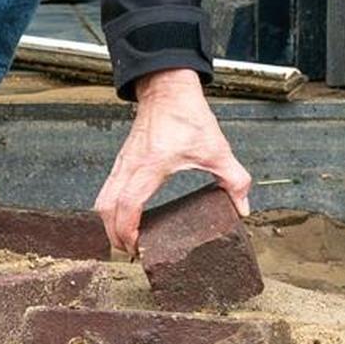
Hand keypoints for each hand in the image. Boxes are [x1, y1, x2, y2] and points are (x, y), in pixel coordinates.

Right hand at [94, 70, 251, 254]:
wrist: (168, 90)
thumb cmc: (187, 116)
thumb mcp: (217, 149)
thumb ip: (234, 179)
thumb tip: (242, 208)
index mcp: (150, 166)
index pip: (128, 204)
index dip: (127, 230)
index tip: (137, 248)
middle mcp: (129, 166)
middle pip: (106, 208)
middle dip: (114, 235)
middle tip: (131, 253)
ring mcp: (122, 163)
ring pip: (102, 200)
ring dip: (109, 223)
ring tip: (126, 240)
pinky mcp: (122, 161)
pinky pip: (107, 190)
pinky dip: (111, 209)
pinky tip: (126, 217)